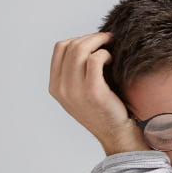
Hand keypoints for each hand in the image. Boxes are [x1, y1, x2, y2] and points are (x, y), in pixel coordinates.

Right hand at [49, 32, 146, 155]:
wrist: (116, 134)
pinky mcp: (93, 91)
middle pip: (71, 46)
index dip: (78, 38)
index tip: (94, 40)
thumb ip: (75, 72)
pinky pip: (95, 59)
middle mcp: (61, 88)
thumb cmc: (104, 110)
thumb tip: (86, 43)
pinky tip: (112, 59)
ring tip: (111, 45)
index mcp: (55, 86)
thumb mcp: (80, 93)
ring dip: (98, 42)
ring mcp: (75, 90)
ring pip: (81, 49)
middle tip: (107, 38)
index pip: (60, 48)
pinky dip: (104, 53)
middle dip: (91, 37)